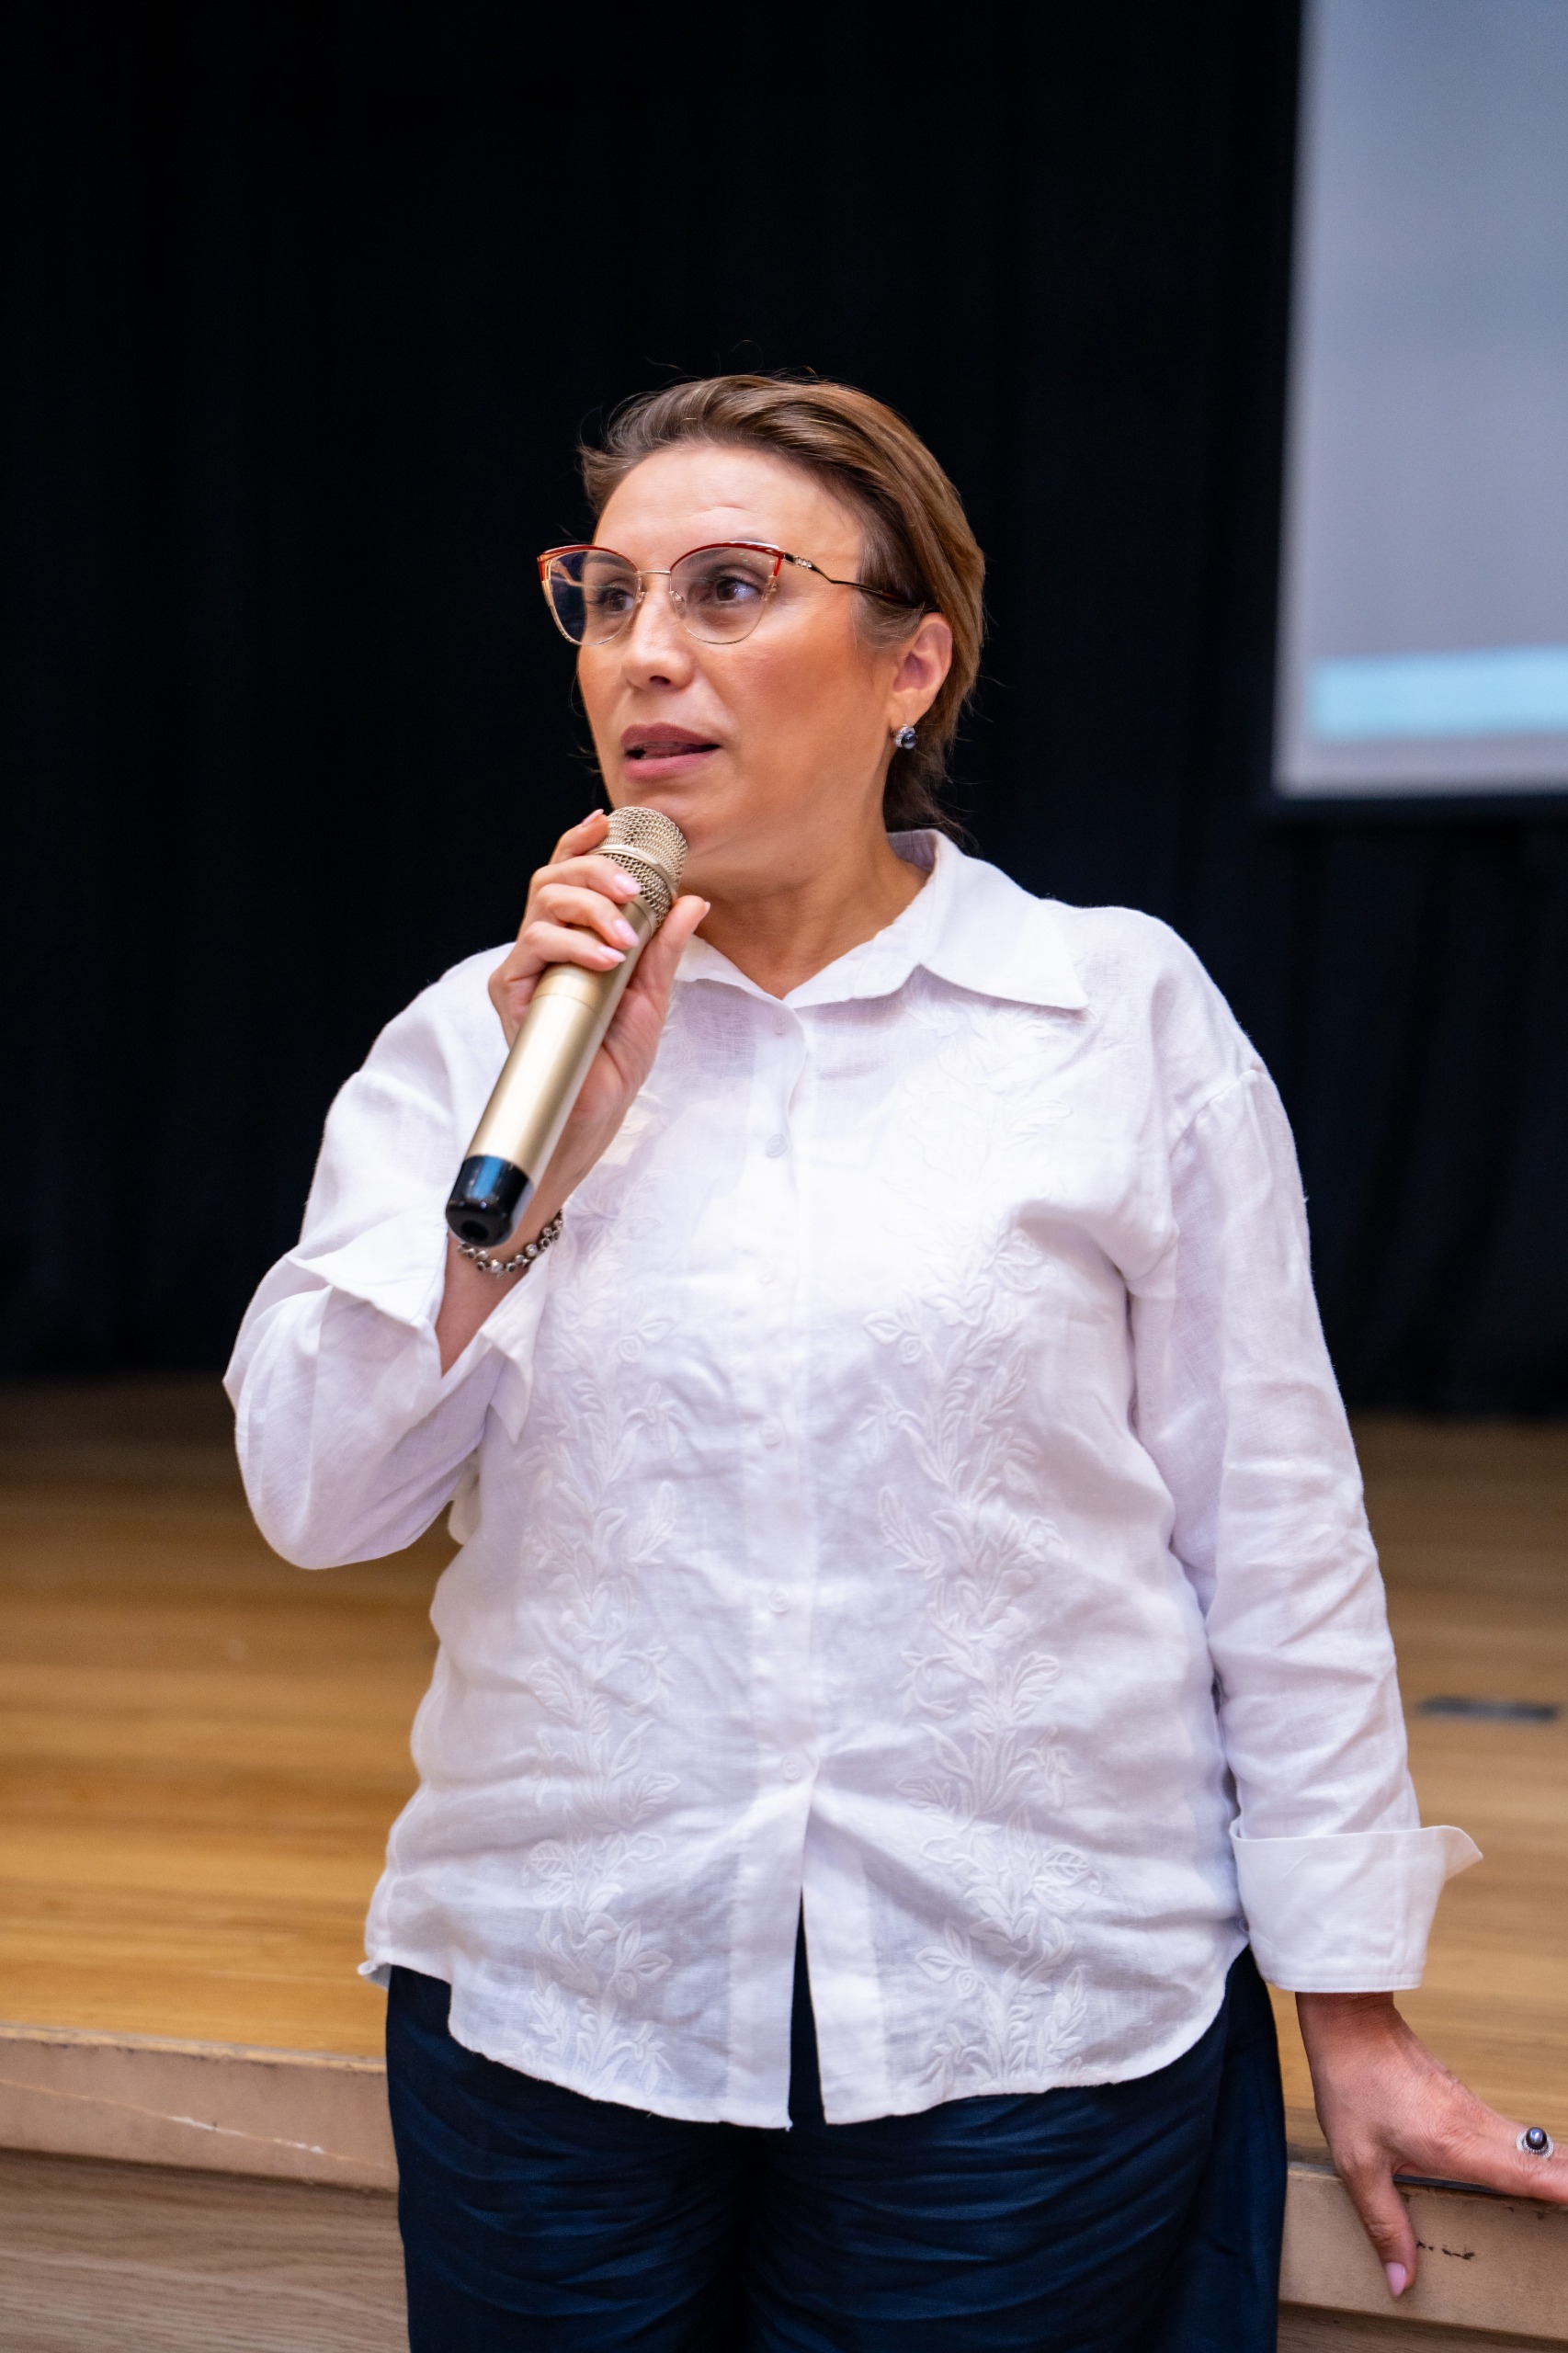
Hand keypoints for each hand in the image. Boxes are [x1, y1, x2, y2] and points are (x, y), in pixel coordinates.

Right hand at [486, 807, 708, 1219]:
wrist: (593, 1113)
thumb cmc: (614, 1059)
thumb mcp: (651, 996)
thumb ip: (665, 947)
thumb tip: (692, 899)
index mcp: (571, 939)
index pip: (567, 876)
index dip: (581, 843)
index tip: (606, 822)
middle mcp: (541, 946)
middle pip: (552, 878)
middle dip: (594, 870)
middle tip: (633, 888)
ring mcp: (524, 967)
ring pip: (542, 903)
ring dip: (589, 907)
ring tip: (625, 936)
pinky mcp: (512, 991)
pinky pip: (534, 946)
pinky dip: (573, 944)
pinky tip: (606, 958)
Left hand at [1297, 1991, 1567, 2298]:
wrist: (1350, 2024)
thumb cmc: (1351, 2086)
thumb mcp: (1357, 2165)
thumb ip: (1384, 2224)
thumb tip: (1400, 2279)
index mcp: (1452, 2144)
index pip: (1523, 2172)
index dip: (1560, 2187)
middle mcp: (1473, 2124)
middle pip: (1541, 2158)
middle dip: (1567, 2180)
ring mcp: (1473, 2108)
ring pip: (1530, 2143)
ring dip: (1556, 2168)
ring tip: (1567, 2191)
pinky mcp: (1466, 2100)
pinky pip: (1511, 2133)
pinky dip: (1534, 2154)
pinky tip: (1537, 2169)